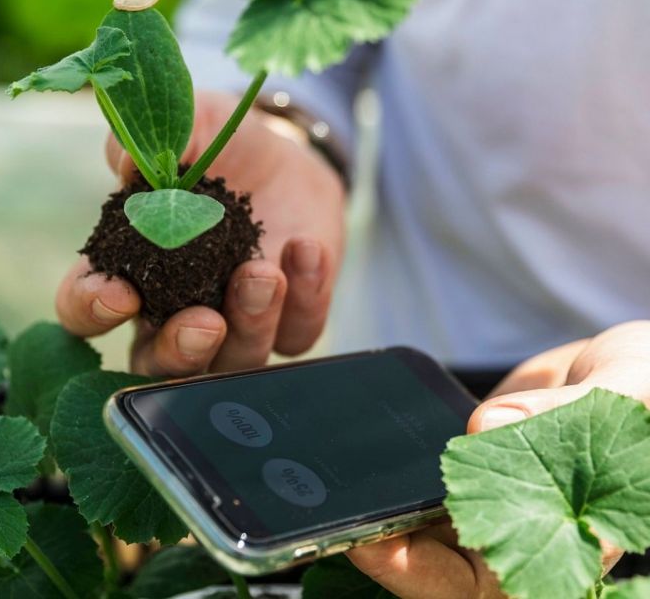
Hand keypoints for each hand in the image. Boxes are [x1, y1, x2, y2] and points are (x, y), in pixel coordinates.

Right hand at [56, 90, 344, 375]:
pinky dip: (306, 298)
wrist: (283, 155)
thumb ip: (152, 141)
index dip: (92, 311)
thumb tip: (126, 163)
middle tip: (203, 323)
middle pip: (159, 364)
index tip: (119, 293)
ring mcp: (235, 324)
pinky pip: (297, 333)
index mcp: (129, 271)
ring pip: (234, 361)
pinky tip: (306, 249)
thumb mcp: (186, 127)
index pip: (86, 311)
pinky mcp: (289, 320)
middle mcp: (175, 312)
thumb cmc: (217, 147)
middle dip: (179, 352)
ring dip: (249, 324)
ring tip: (265, 274)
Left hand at [349, 321, 649, 597]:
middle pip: (435, 561)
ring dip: (377, 504)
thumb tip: (486, 425)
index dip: (421, 575)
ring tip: (328, 478)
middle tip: (331, 509)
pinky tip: (359, 442)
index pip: (481, 585)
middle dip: (379, 541)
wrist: (630, 369)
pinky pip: (420, 472)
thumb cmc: (649, 389)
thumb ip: (569, 412)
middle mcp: (519, 531)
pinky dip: (390, 463)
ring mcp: (488, 498)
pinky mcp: (467, 463)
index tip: (372, 541)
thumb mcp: (634, 392)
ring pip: (421, 518)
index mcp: (566, 545)